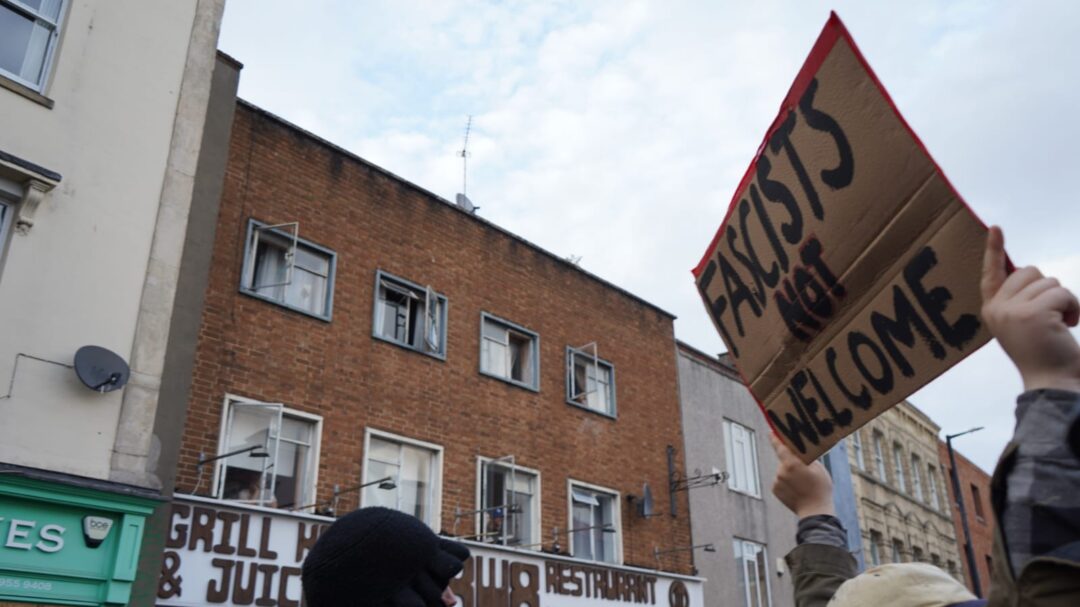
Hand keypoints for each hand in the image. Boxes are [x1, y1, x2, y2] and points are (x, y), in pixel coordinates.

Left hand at [769, 433, 834, 517]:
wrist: (814, 511)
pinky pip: (780, 481)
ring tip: (803, 483)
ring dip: (790, 474)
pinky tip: (797, 489)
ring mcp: (777, 481)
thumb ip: (808, 459)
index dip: (776, 438)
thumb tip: (801, 453)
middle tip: (805, 471)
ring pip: (783, 471)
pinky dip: (786, 482)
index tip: (771, 432)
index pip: (780, 447)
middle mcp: (781, 471)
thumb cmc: (820, 490)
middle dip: (792, 463)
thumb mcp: (819, 469)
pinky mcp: (775, 490)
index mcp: (791, 464)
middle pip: (785, 461)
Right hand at [981, 226, 1079, 392]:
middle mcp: (997, 308)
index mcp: (992, 310)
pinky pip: (1061, 293)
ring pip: (1049, 282)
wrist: (1052, 381)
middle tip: (1052, 315)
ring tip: (1061, 324)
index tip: (995, 227)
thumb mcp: (1023, 323)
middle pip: (1029, 271)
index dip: (994, 250)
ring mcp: (1012, 310)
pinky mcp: (1032, 313)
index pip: (992, 274)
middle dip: (1048, 288)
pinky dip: (1072, 307)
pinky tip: (1069, 325)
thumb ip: (1020, 299)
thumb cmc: (1044, 353)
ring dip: (1064, 300)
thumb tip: (1031, 273)